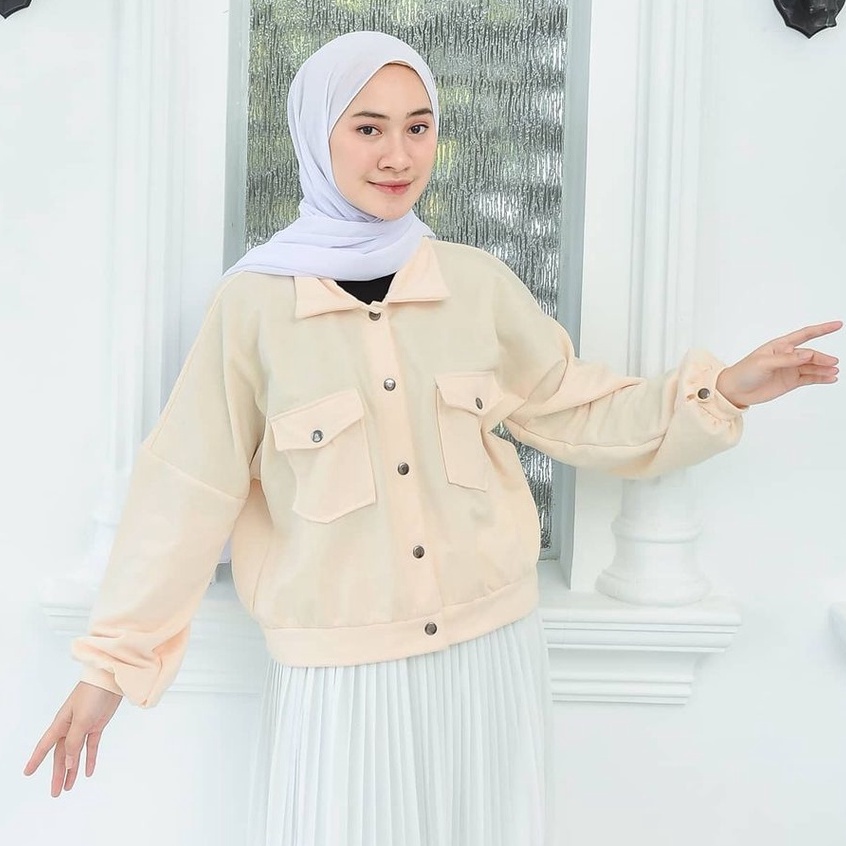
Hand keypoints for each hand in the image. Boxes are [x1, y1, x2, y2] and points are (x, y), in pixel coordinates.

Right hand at [24, 682, 122, 796]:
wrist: (111, 680)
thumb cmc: (92, 694)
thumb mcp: (81, 720)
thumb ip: (73, 742)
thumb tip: (67, 763)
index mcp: (61, 724)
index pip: (45, 746)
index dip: (36, 760)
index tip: (27, 773)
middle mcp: (70, 727)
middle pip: (61, 755)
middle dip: (58, 773)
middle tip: (55, 792)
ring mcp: (84, 726)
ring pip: (75, 753)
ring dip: (72, 769)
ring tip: (69, 787)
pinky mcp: (97, 725)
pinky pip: (91, 746)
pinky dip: (89, 758)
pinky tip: (88, 772)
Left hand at [716, 321, 841, 407]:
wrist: (735, 391)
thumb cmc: (744, 372)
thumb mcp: (763, 363)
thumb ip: (786, 359)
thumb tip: (806, 355)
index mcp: (779, 346)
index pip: (805, 334)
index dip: (822, 329)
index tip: (838, 325)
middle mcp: (787, 356)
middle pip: (810, 354)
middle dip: (822, 358)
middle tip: (833, 362)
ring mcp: (790, 369)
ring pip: (812, 367)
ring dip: (824, 369)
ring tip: (834, 371)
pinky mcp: (790, 382)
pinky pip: (809, 378)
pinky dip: (821, 378)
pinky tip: (830, 378)